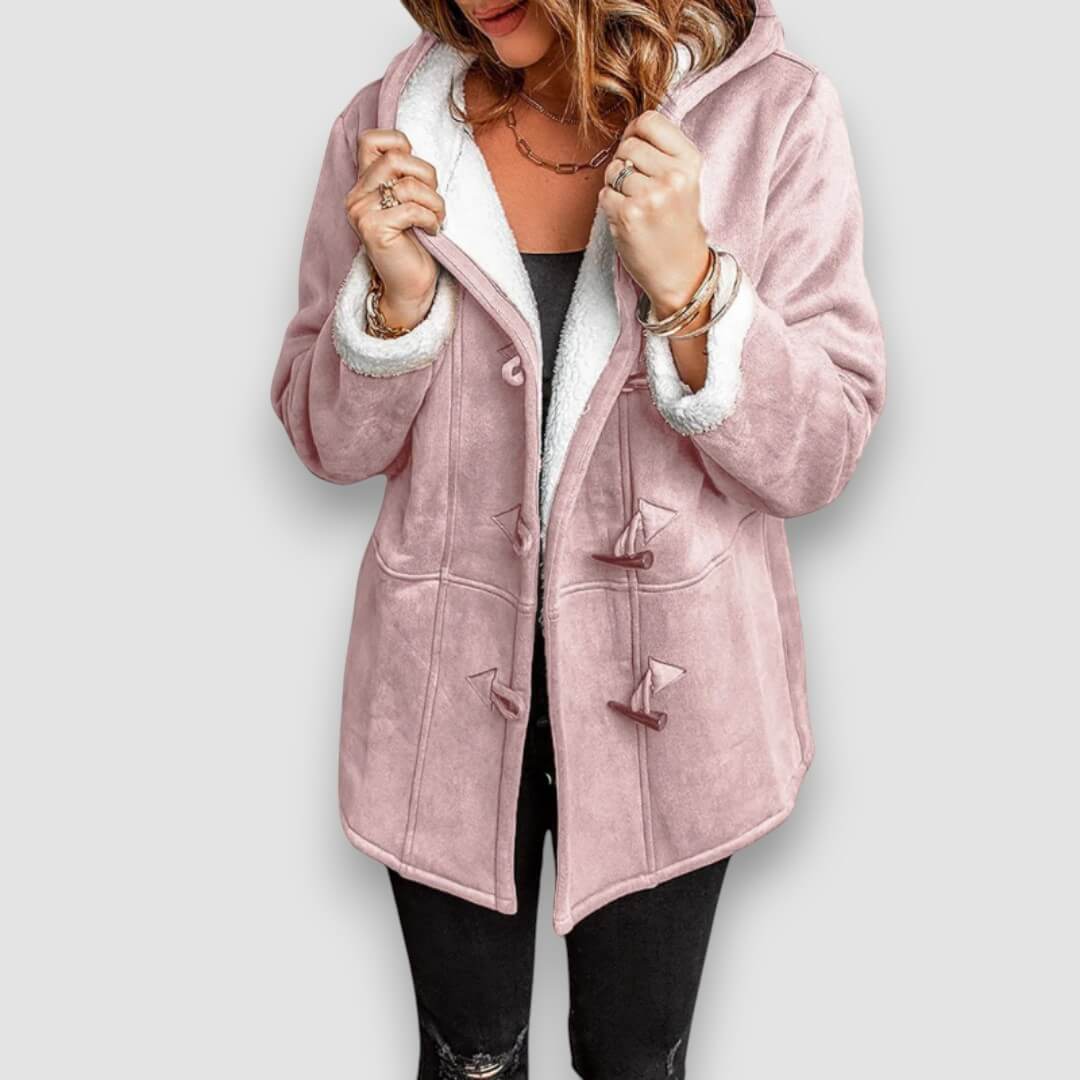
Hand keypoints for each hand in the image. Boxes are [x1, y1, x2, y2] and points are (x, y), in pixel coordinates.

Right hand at [345, 129, 446, 329]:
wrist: (409, 287)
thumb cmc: (414, 245)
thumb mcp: (408, 202)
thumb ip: (404, 176)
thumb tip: (413, 151)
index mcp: (363, 185)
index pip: (371, 140)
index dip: (400, 144)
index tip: (416, 173)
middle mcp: (356, 197)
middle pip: (395, 158)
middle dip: (426, 175)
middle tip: (433, 200)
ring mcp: (361, 213)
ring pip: (407, 185)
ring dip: (433, 202)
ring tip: (435, 218)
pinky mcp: (373, 230)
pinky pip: (411, 209)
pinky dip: (430, 219)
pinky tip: (432, 231)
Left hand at [597, 110, 711, 318]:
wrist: (681, 271)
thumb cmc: (678, 225)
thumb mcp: (685, 180)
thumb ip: (663, 151)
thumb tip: (631, 128)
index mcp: (689, 161)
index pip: (649, 121)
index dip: (635, 133)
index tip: (638, 151)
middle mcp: (673, 176)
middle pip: (628, 145)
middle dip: (624, 163)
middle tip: (637, 187)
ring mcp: (650, 196)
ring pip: (613, 170)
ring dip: (616, 186)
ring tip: (635, 204)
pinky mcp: (628, 215)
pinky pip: (604, 194)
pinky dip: (610, 206)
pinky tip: (628, 219)